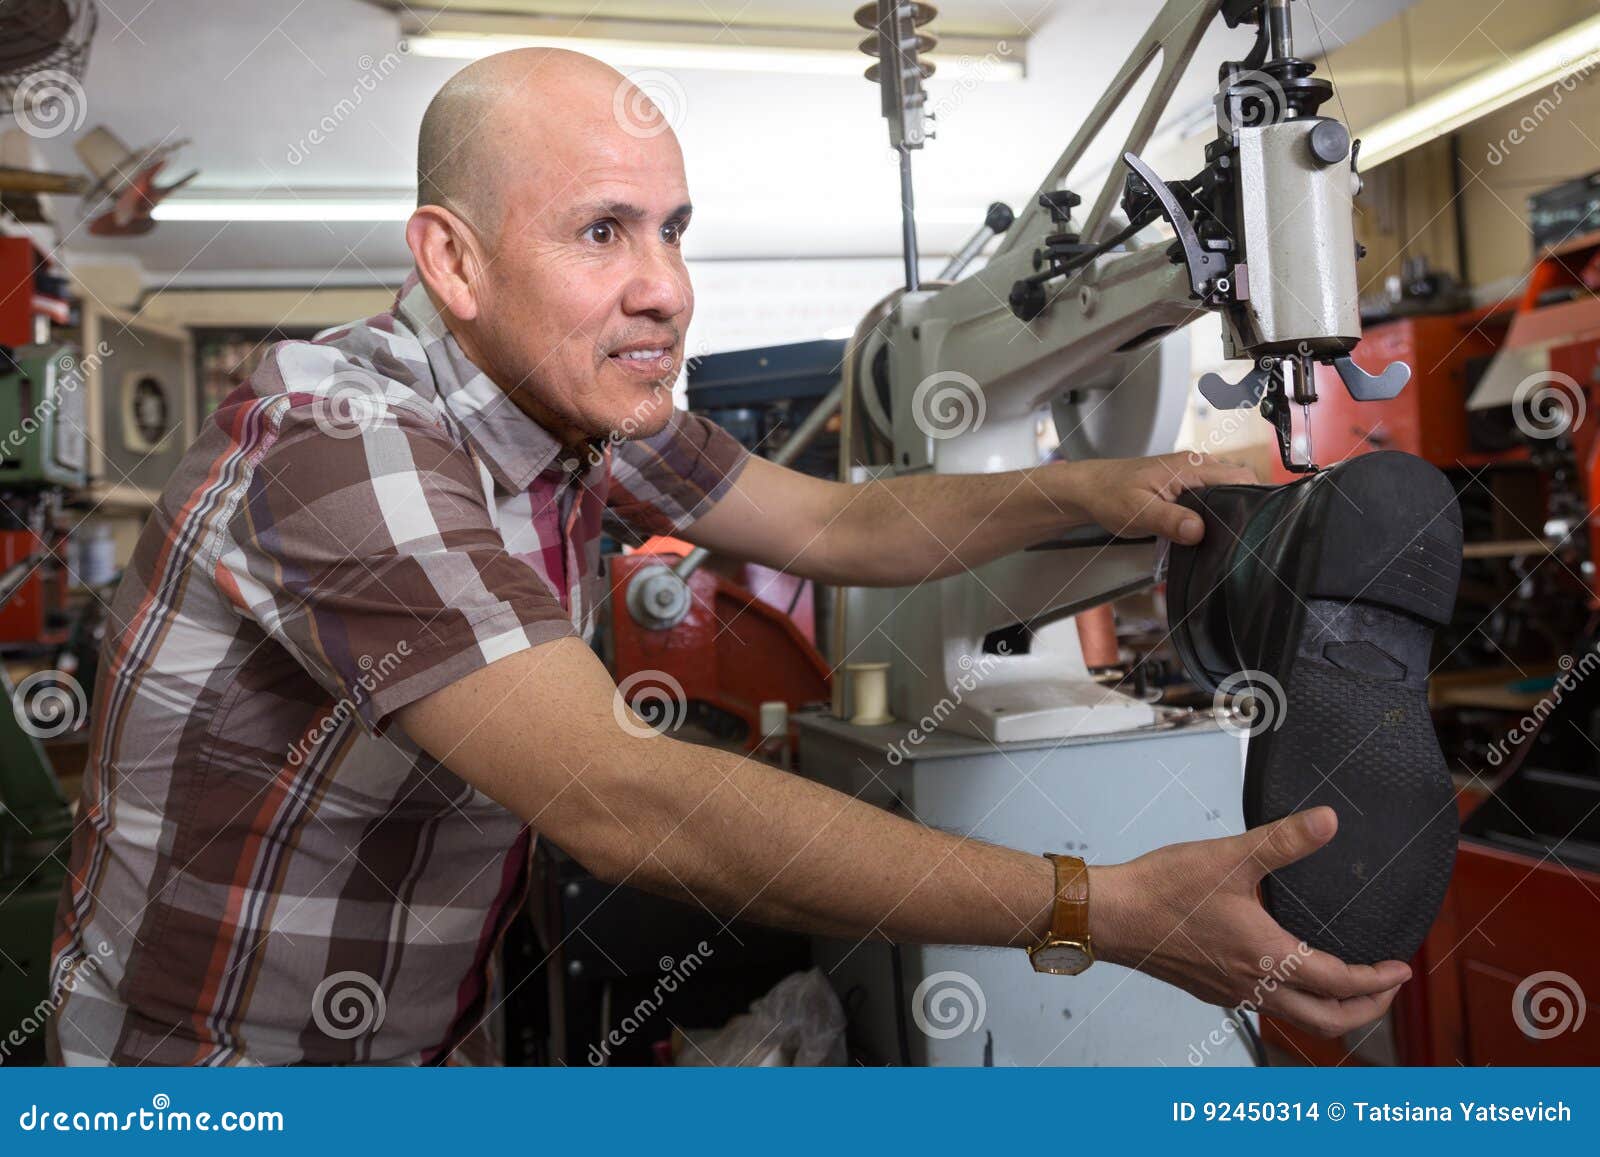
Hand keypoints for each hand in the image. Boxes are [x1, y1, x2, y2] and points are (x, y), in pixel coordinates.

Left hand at [1058, 452, 1255, 544]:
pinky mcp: (1184, 483)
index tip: (1255, 522)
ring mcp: (1190, 473)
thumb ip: (1169, 520)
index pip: (1240, 476)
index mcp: (1190, 467)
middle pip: (1239, 483)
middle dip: (1244, 506)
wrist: (1089, 489)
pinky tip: (1206, 528)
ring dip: (1228, 508)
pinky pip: (1210, 493)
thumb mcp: (1138, 513)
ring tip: (1226, 534)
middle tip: (1241, 535)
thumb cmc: (1109, 495)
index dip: (1254, 498)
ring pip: (1225, 488)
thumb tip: (1198, 529)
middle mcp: (1195, 466)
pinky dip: (1214, 509)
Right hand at [1088, 807, 1411, 1038]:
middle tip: (1387, 991)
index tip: (1401, 969)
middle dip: (1366, 1011)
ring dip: (1331, 1010)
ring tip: (1346, 988)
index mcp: (1267, 957)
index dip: (1378, 980)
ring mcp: (1231, 992)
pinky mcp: (1210, 989)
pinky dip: (1294, 1001)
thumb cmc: (1163, 892)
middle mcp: (1254, 985)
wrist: (1111, 915)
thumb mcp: (1230, 858)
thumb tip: (1327, 822)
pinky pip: (1266, 1007)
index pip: (1340, 983)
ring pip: (1296, 1019)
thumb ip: (1284, 840)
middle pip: (1327, 1021)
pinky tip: (1285, 972)